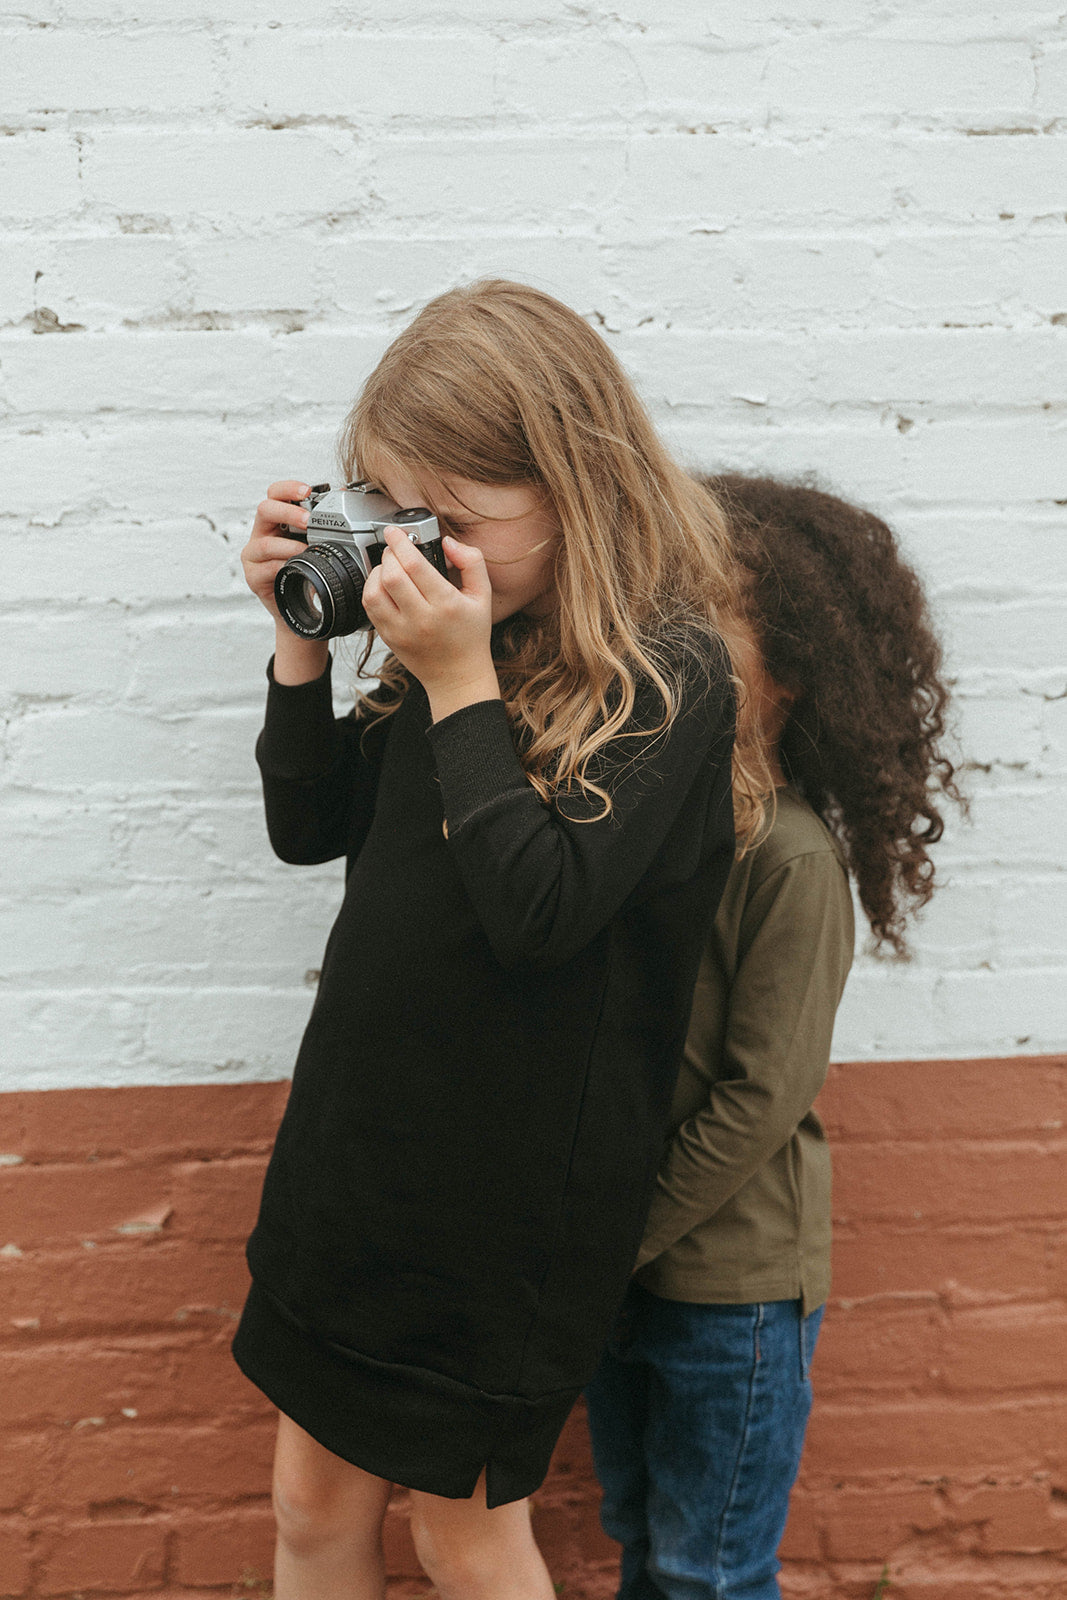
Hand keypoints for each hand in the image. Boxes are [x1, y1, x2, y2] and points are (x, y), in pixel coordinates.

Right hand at [241, 479, 328, 684]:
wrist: (305, 611)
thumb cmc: (313, 573)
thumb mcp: (320, 543)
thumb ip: (327, 519)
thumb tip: (343, 492)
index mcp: (279, 520)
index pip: (275, 493)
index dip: (288, 488)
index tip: (306, 491)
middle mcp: (263, 533)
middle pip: (264, 509)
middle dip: (288, 513)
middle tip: (308, 522)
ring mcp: (255, 554)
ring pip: (264, 542)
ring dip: (288, 544)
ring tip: (306, 549)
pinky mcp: (253, 575)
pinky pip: (265, 567)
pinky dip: (282, 565)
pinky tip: (296, 566)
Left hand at [362, 528, 500, 720]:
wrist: (458, 676)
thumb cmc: (471, 636)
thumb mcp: (483, 596)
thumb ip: (472, 562)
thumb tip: (448, 542)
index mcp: (446, 605)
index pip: (415, 566)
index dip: (400, 543)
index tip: (395, 531)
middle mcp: (422, 619)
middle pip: (391, 576)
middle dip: (390, 555)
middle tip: (396, 550)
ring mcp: (401, 631)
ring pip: (374, 592)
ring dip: (377, 573)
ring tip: (389, 569)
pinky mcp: (388, 638)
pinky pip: (369, 608)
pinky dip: (372, 590)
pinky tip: (384, 587)